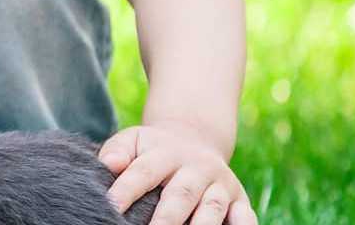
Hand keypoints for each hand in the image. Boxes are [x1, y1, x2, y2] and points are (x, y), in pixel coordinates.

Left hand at [98, 123, 256, 224]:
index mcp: (166, 154)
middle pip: (182, 194)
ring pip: (212, 207)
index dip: (127, 190)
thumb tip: (109, 164)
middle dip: (166, 218)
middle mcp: (197, 168)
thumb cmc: (153, 149)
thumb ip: (117, 150)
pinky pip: (245, 216)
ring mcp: (220, 184)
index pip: (144, 172)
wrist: (195, 139)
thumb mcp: (134, 140)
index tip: (111, 206)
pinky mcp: (239, 200)